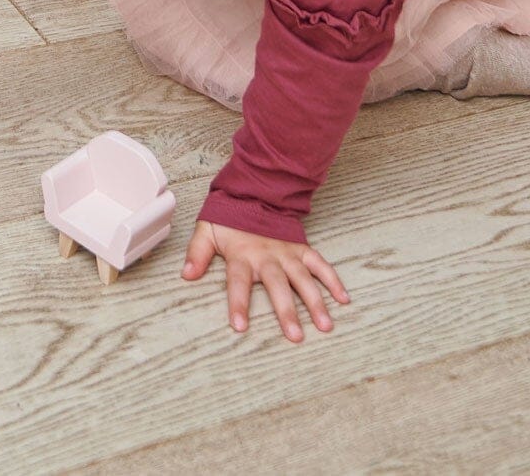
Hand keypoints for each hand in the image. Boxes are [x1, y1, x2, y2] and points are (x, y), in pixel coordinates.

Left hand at [182, 221, 348, 341]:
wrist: (255, 193)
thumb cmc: (230, 219)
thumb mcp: (207, 231)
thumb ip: (197, 253)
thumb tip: (186, 275)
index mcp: (242, 254)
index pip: (238, 281)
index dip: (239, 302)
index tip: (240, 326)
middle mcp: (267, 256)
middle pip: (277, 285)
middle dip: (286, 310)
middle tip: (295, 336)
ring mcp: (287, 253)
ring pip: (303, 279)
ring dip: (315, 302)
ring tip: (325, 326)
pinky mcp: (302, 250)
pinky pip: (320, 265)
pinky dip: (333, 280)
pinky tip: (344, 299)